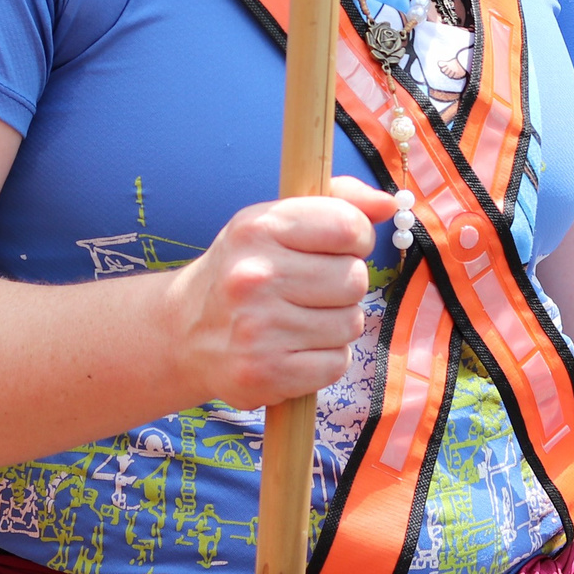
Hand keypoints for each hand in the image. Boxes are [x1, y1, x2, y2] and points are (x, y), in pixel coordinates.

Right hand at [163, 175, 397, 408]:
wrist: (184, 333)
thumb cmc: (243, 270)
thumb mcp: (274, 222)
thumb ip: (336, 202)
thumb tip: (389, 204)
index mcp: (258, 228)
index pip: (348, 227)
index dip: (357, 238)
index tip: (338, 248)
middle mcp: (254, 276)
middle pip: (355, 280)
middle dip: (345, 286)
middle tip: (311, 290)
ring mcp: (258, 328)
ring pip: (350, 323)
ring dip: (335, 325)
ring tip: (300, 320)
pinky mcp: (266, 372)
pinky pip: (336, 364)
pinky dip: (325, 360)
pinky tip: (295, 349)